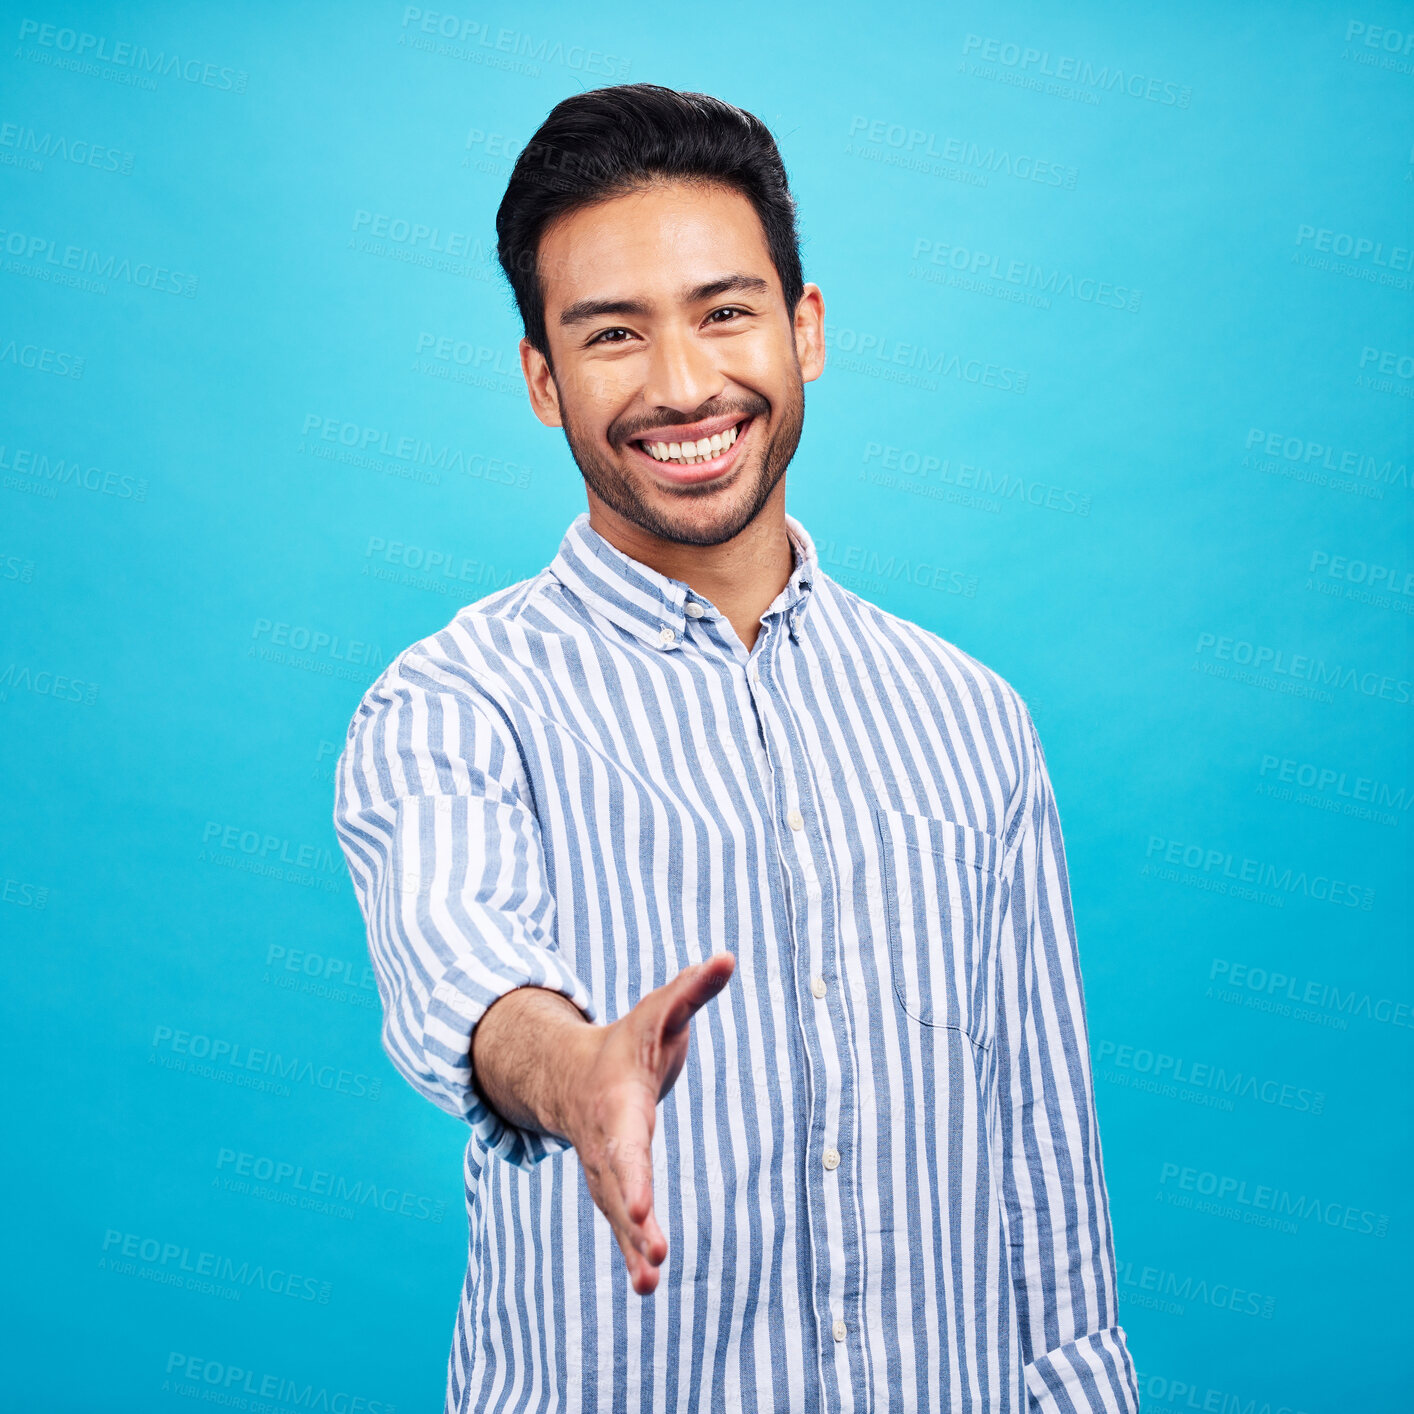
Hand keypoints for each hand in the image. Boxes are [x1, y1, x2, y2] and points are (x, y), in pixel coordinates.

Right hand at [559, 952, 735, 1294]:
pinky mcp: (615, 1188)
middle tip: (654, 1255)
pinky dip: (633, 1252)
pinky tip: (648, 1287)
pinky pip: (622, 1224)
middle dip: (634, 1221)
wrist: (573, 1073)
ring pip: (617, 1213)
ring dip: (633, 1247)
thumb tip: (729, 956)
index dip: (636, 1174)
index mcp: (618, 1103)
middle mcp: (607, 1143)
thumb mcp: (660, 1010)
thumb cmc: (629, 1040)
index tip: (645, 1208)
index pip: (628, 1143)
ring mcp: (606, 1170)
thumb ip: (693, 989)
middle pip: (620, 1186)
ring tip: (649, 1286)